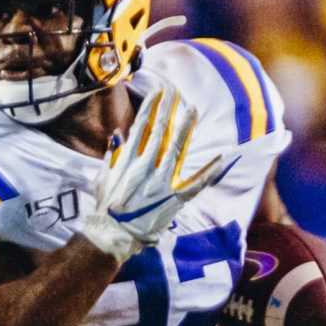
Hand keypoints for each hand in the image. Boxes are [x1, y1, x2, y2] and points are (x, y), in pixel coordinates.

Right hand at [76, 85, 226, 259]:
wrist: (113, 234)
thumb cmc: (106, 206)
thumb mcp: (104, 176)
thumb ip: (113, 154)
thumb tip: (117, 133)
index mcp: (129, 159)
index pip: (141, 126)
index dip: (151, 107)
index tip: (158, 93)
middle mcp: (147, 166)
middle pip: (161, 132)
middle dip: (169, 110)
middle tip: (176, 92)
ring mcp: (162, 181)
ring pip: (177, 148)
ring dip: (186, 128)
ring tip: (192, 110)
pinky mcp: (175, 198)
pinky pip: (197, 182)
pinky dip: (210, 169)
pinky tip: (222, 156)